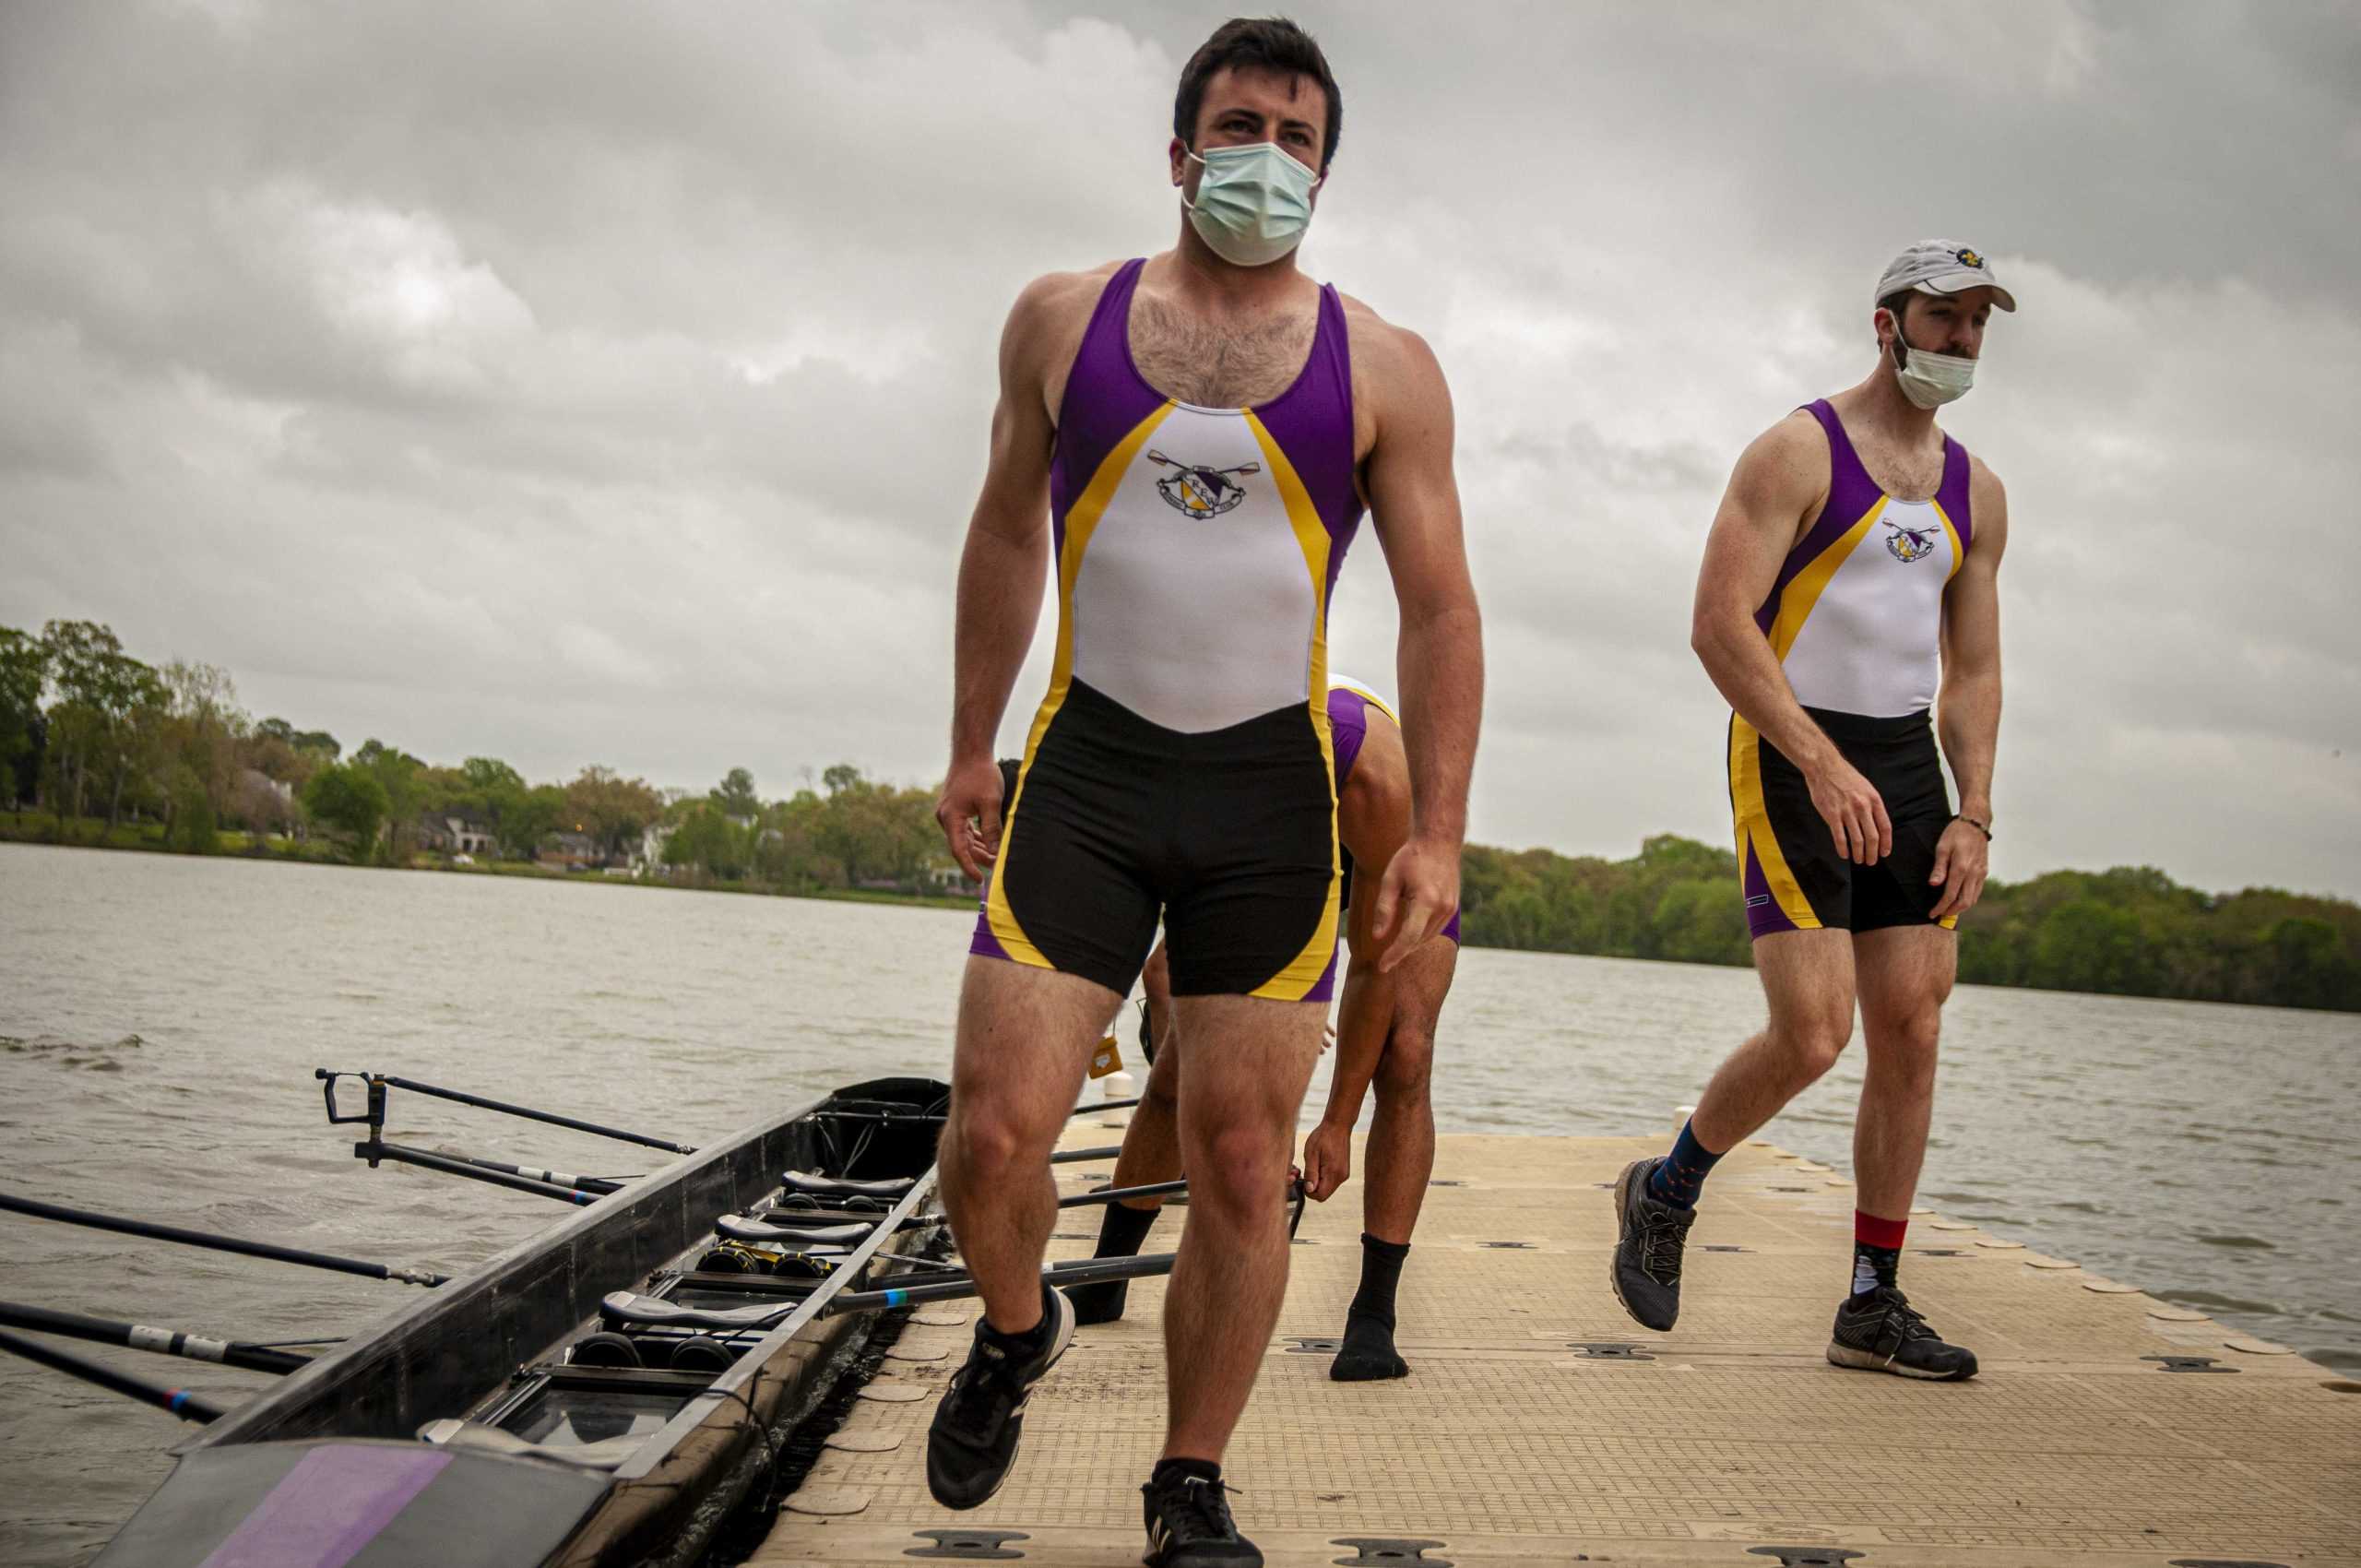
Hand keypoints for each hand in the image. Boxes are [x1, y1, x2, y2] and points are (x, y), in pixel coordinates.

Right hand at [933, 754, 1004, 882]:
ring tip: (995, 858)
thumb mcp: (990, 803)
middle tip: (997, 867)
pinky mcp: (954, 808)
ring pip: (963, 838)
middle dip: (978, 858)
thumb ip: (992, 829)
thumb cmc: (981, 775)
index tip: (980, 880)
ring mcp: (948, 813)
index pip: (958, 850)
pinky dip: (975, 837)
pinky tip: (987, 843)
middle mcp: (945, 818)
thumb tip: (994, 853)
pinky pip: (964, 829)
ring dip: (978, 848)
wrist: (971, 752)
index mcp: (951, 818)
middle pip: (961, 846)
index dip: (969, 867)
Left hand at [1301, 1121, 1351, 1201]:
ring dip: (1318, 1182)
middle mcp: (1341, 1177)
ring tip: (1314, 1165)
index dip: (1309, 1192)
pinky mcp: (1344, 1171)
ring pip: (1328, 1188)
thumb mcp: (1311, 1153)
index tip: (1303, 1180)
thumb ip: (1311, 1173)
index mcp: (1333, 1173)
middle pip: (1324, 1194)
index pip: (1320, 1196)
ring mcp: (1344, 1174)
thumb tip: (1310, 1190)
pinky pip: (1331, 1182)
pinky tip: (1320, 1164)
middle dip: (1313, 1188)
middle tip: (1306, 1172)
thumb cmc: (1323, 1136)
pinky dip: (1324, 1178)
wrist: (1338, 1125)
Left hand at [1370, 834, 1459, 972]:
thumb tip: (1378, 936)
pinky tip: (1409, 934)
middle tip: (1383, 962)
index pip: (1409, 937)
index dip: (1394, 954)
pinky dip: (1421, 935)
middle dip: (1401, 952)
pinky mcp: (1453, 907)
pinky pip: (1435, 929)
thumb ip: (1384, 909)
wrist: (1439, 842)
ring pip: (1428, 937)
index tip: (1382, 967)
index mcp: (1426, 901)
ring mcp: (1451, 909)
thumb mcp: (1390, 879)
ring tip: (1394, 950)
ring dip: (1411, 945)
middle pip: (1418, 940)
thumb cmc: (1411, 858)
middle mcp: (1442, 908)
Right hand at [1805, 756, 1891, 864]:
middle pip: (1873, 837)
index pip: (1885, 827)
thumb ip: (1872, 805)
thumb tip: (1875, 825)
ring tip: (1858, 860)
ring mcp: (1847, 811)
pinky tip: (1844, 854)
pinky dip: (1843, 849)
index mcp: (1874, 800)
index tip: (1884, 853)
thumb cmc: (1845, 777)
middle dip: (1873, 853)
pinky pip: (1840, 837)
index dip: (1886, 843)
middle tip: (1871, 862)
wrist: (1824, 767)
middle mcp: (1863, 807)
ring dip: (1859, 854)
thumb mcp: (1866, 788)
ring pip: (1857, 840)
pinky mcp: (1832, 815)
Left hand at [1927, 816, 1989, 920]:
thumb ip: (1939, 868)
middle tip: (1939, 914)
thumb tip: (1933, 885)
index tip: (1931, 913)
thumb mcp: (1942, 847)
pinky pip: (1977, 891)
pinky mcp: (1984, 871)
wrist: (1976, 823)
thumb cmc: (1955, 833)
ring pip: (1973, 898)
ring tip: (1948, 909)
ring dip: (1960, 907)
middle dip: (1951, 911)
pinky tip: (1959, 898)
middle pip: (1964, 902)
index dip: (1940, 907)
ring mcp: (1981, 873)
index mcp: (1961, 868)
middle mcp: (1973, 874)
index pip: (1950, 895)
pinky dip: (1968, 898)